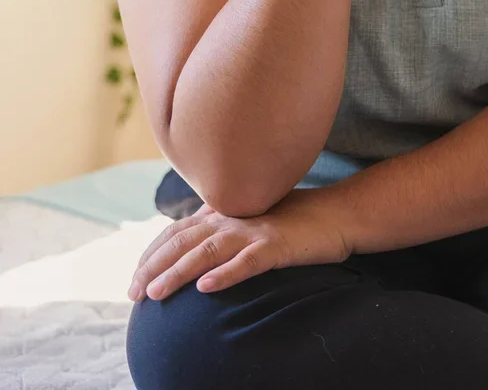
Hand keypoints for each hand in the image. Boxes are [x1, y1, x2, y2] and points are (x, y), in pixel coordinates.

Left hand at [127, 189, 351, 301]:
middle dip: (154, 266)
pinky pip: (247, 261)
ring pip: (207, 250)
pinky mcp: (277, 245)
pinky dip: (225, 274)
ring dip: (178, 272)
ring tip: (155, 293)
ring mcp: (254, 231)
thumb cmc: (296, 219)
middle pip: (184, 240)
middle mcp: (233, 217)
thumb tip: (196, 239)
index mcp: (225, 212)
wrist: (337, 214)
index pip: (178, 231)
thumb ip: (224, 226)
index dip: (152, 253)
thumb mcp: (253, 219)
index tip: (134, 277)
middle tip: (133, 293)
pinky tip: (206, 287)